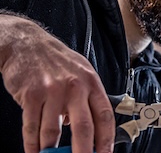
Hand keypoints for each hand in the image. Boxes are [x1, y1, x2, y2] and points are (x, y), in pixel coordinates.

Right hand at [0, 16, 114, 152]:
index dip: (107, 139)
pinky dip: (32, 144)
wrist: (27, 43)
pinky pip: (32, 126)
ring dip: (52, 151)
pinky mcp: (31, 95)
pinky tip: (34, 152)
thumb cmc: (57, 60)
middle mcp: (75, 87)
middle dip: (84, 152)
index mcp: (91, 83)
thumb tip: (90, 128)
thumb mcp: (81, 73)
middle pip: (84, 127)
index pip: (105, 116)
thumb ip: (87, 99)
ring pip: (53, 131)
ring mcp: (52, 91)